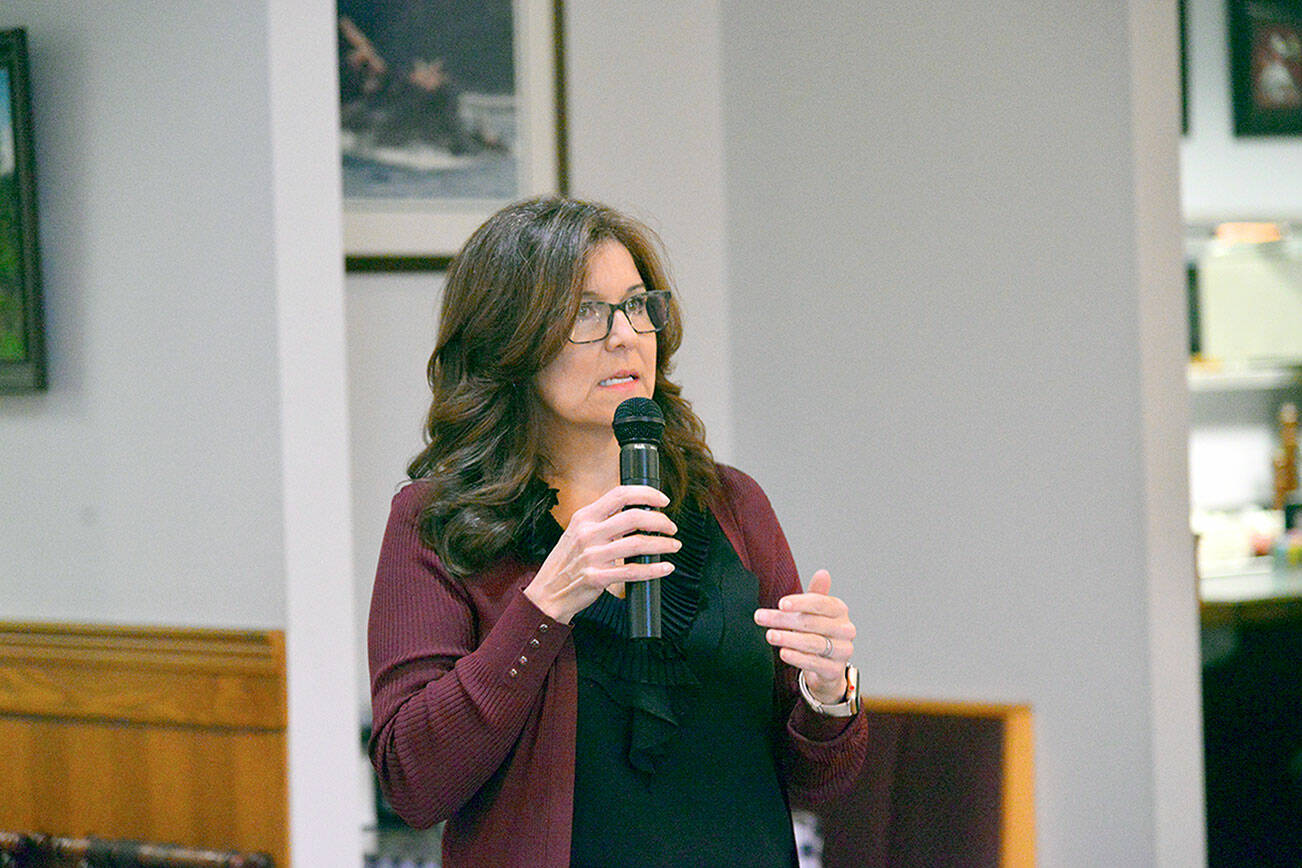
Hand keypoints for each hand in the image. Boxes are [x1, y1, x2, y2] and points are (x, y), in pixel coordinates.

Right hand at [524, 485, 680, 624]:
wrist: (547, 593)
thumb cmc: (567, 562)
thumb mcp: (578, 532)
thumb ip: (602, 521)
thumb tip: (637, 513)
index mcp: (584, 517)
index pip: (620, 494)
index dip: (646, 494)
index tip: (663, 500)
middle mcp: (588, 533)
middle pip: (634, 517)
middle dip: (660, 521)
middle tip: (671, 527)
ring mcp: (592, 556)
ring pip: (638, 544)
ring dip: (662, 544)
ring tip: (674, 545)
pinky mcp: (597, 577)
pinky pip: (633, 572)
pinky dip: (654, 569)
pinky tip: (665, 567)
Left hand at [754, 569, 855, 704]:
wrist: (827, 666)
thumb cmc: (818, 632)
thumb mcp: (816, 612)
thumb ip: (816, 594)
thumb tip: (823, 572)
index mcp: (839, 611)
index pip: (820, 603)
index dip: (800, 603)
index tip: (780, 603)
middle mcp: (845, 630)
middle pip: (812, 622)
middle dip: (784, 620)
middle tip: (761, 617)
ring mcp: (842, 651)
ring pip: (813, 643)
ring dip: (788, 638)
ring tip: (770, 635)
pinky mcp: (834, 670)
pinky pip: (814, 663)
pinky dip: (798, 658)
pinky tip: (783, 653)